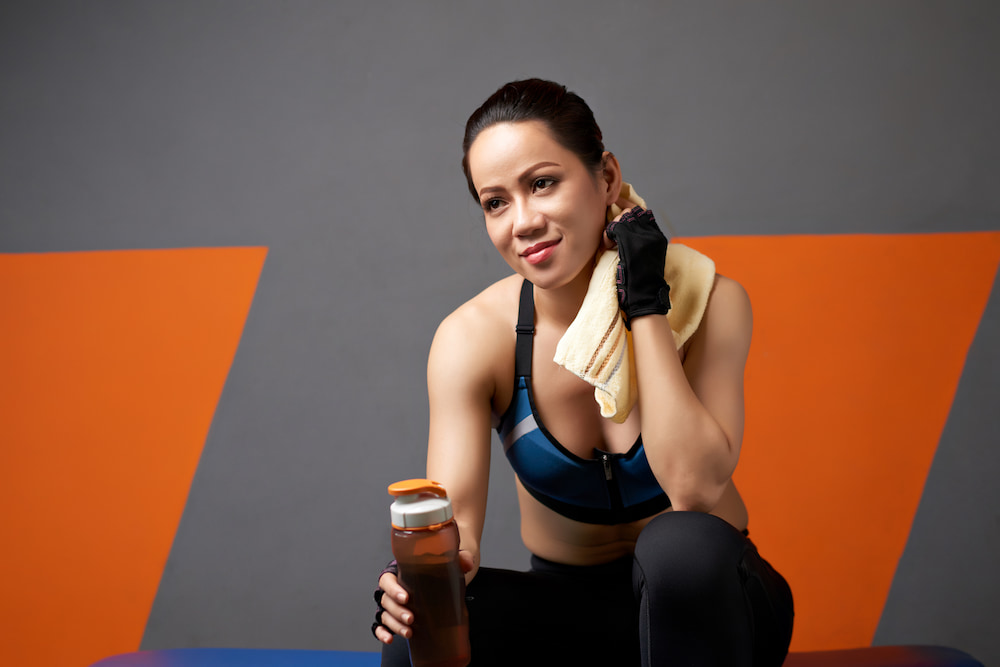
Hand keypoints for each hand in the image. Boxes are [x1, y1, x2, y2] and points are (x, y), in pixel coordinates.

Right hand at [372, 551, 475, 645]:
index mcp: (399, 574)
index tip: (406, 597)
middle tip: (412, 618)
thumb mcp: (447, 564)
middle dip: (397, 611)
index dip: (393, 589)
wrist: (439, 583)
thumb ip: (459, 559)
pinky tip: (391, 639)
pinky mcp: (394, 619)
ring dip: (395, 625)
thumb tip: (468, 563)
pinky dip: (383, 633)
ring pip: (385, 615)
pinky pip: (382, 626)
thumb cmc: (438, 571)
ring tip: (409, 632)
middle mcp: (392, 591)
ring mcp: (392, 606)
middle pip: (386, 601)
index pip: (387, 580)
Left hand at [604, 206, 670, 328]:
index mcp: (658, 237)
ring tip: (609, 243)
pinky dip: (607, 235)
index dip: (627, 217)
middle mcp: (653, 234)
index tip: (619, 228)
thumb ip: (638, 243)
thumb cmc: (640, 283)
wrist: (643, 298)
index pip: (642, 214)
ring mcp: (644, 238)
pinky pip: (615, 227)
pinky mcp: (632, 243)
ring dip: (612, 227)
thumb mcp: (644, 258)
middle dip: (618, 220)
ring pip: (623, 218)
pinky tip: (607, 246)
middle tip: (612, 237)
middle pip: (632, 213)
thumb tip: (623, 232)